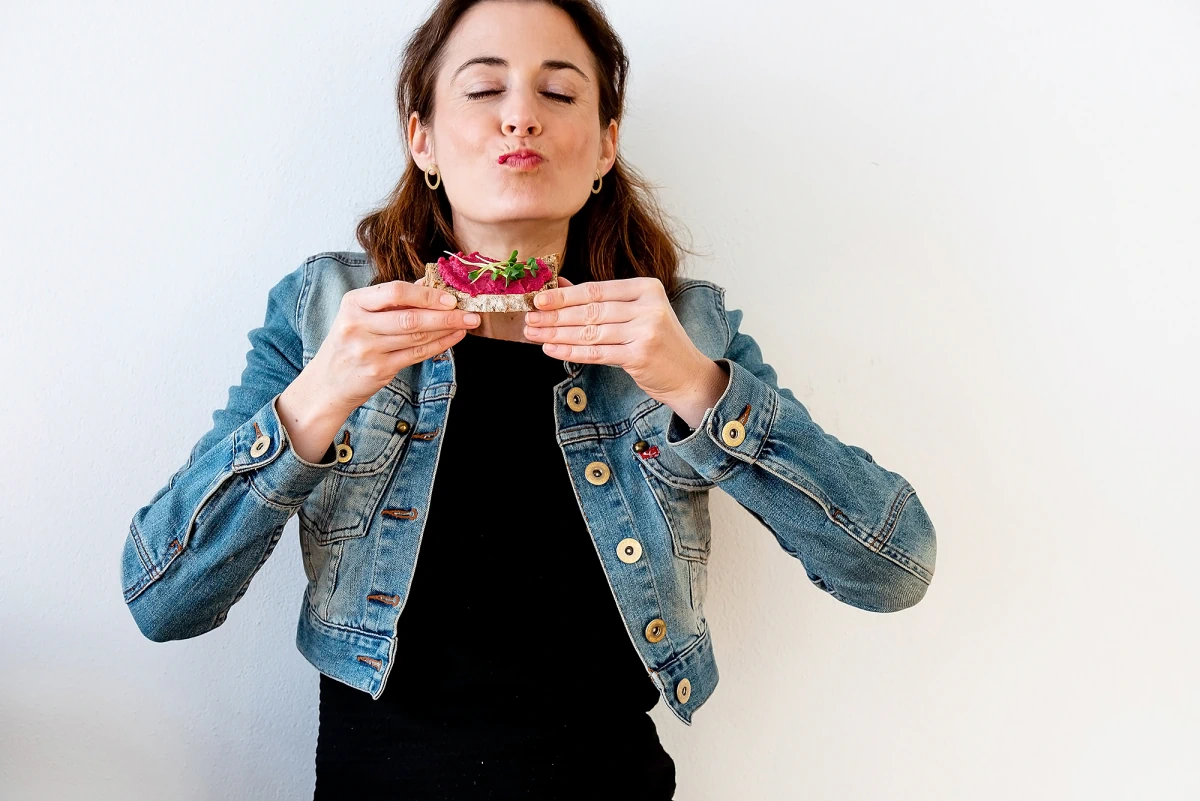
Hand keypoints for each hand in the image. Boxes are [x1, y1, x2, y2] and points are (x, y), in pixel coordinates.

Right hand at [308, 275, 479, 410]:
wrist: (328, 382)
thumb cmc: (350, 341)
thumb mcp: (361, 314)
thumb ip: (393, 299)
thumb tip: (430, 283)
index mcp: (354, 303)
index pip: (395, 292)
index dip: (426, 294)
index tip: (450, 297)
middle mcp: (358, 326)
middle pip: (410, 318)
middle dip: (445, 315)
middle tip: (470, 312)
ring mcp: (368, 350)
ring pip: (417, 337)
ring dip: (447, 329)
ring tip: (467, 323)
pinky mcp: (379, 370)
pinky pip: (416, 355)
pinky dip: (439, 345)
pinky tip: (453, 337)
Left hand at [523, 276, 727, 420]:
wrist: (688, 374)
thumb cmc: (658, 342)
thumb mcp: (635, 314)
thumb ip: (601, 300)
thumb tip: (560, 285)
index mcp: (647, 288)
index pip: (597, 290)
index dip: (564, 295)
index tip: (539, 299)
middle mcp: (649, 307)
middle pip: (591, 310)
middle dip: (556, 316)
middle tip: (530, 319)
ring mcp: (646, 331)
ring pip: (590, 332)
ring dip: (558, 334)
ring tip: (535, 334)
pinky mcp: (639, 356)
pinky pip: (596, 353)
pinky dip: (571, 352)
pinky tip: (552, 350)